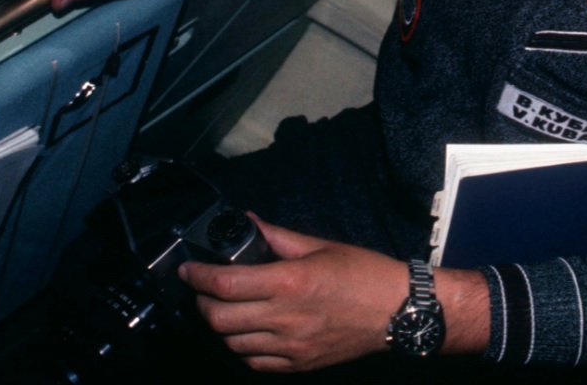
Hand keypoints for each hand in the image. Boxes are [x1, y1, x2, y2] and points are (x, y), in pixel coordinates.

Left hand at [180, 218, 489, 372]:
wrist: (397, 310)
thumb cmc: (363, 272)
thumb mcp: (320, 246)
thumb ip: (278, 236)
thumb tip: (248, 223)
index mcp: (289, 282)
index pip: (226, 284)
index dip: (199, 277)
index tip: (188, 269)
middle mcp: (284, 318)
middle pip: (220, 319)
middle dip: (203, 302)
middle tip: (203, 289)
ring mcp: (290, 346)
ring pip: (233, 343)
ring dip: (221, 325)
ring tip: (226, 307)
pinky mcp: (298, 364)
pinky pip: (255, 362)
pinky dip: (243, 347)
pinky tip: (249, 331)